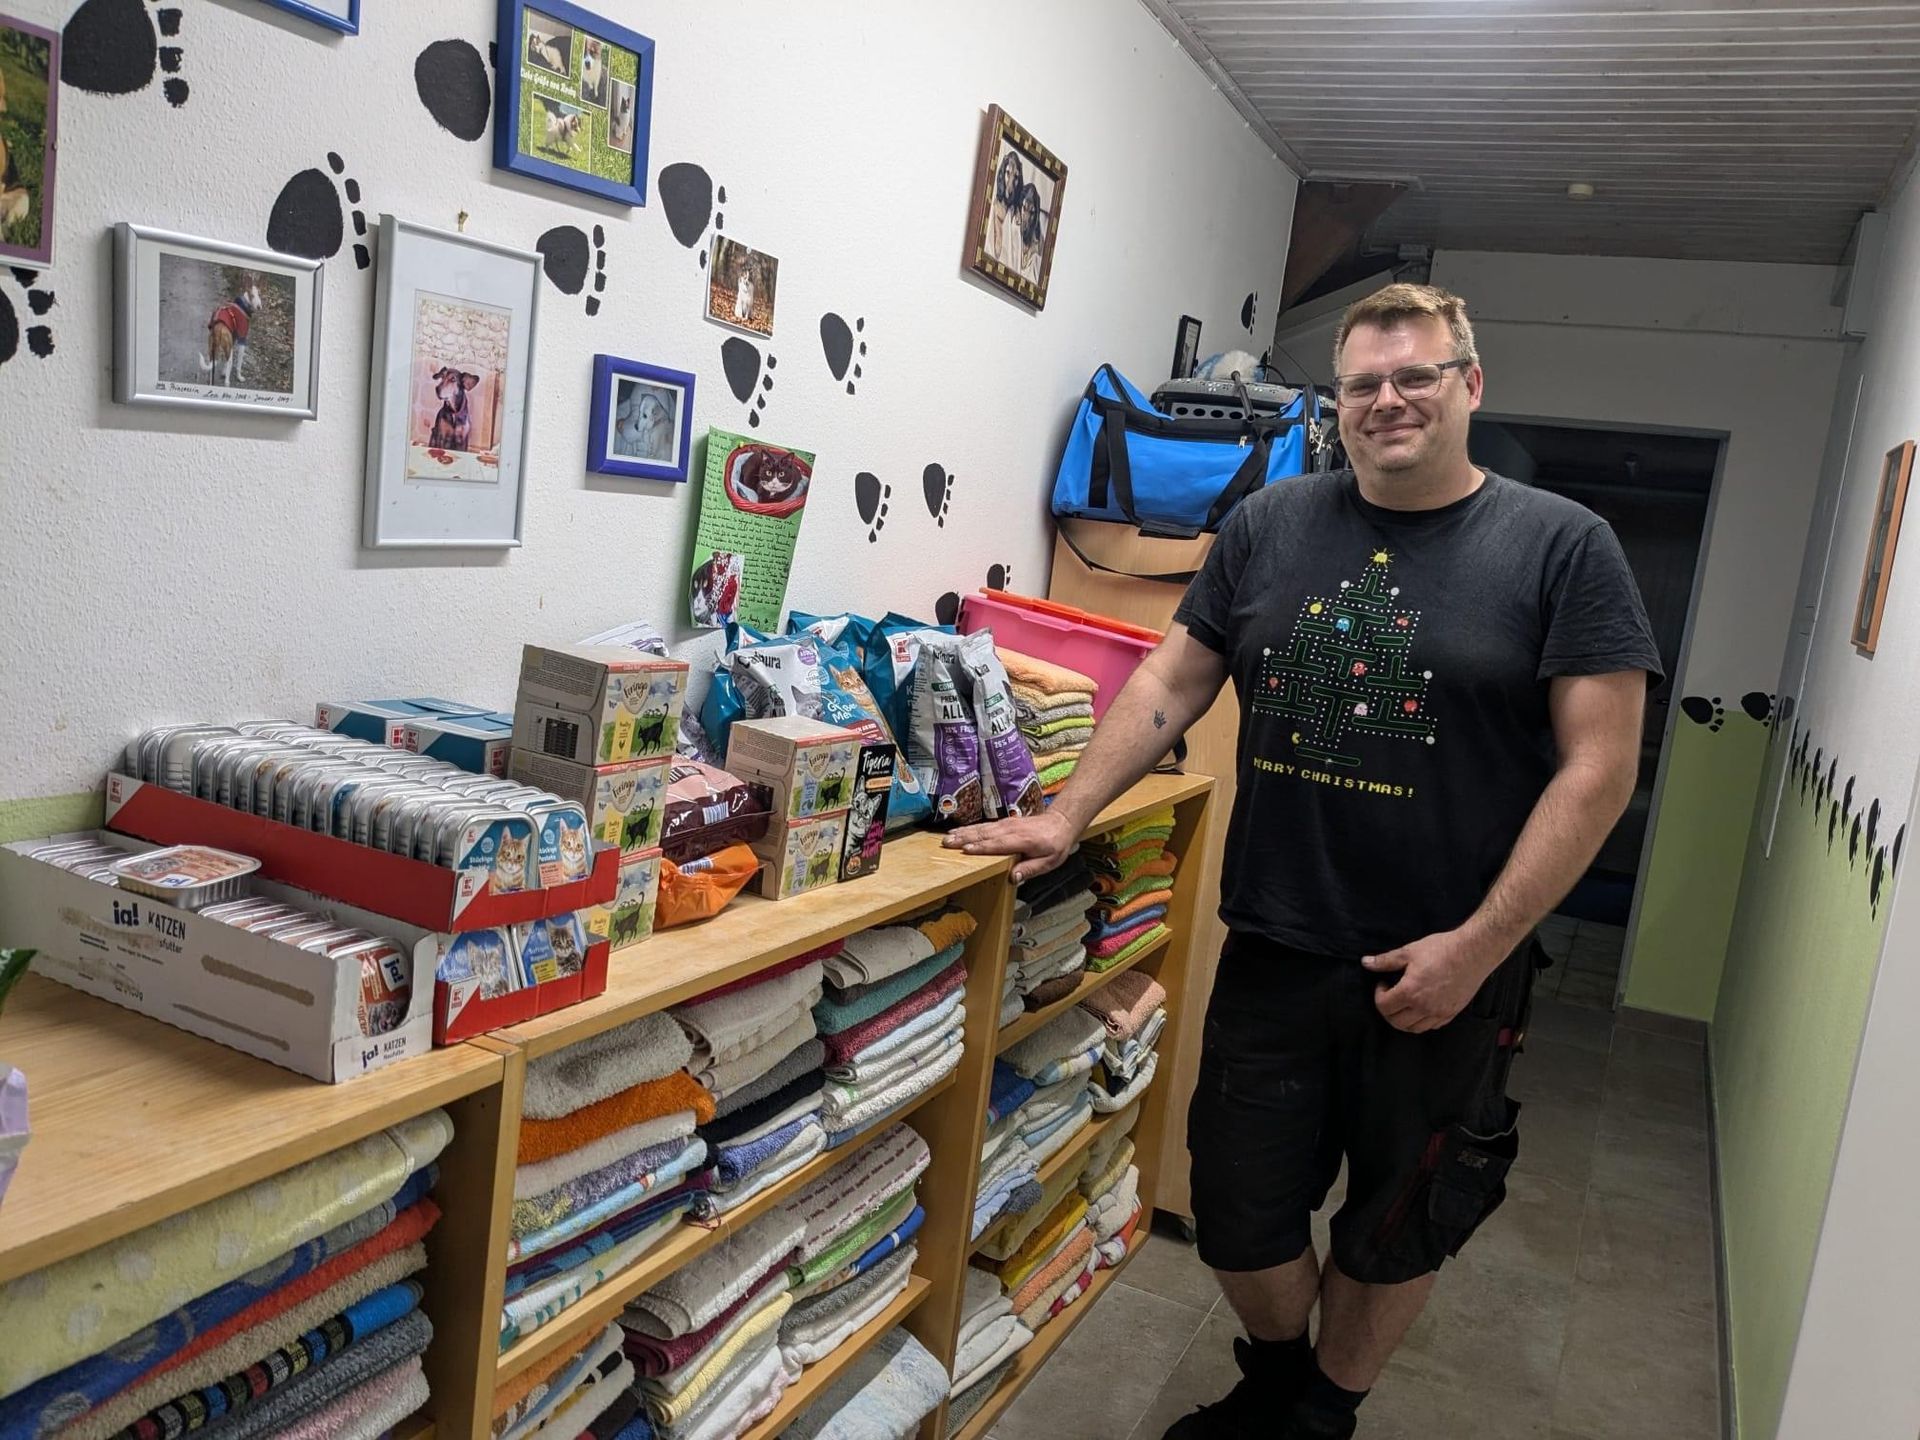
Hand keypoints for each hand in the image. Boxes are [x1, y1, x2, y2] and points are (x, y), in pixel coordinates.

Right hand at [942, 810, 1076, 884]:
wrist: (1061, 822)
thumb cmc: (1055, 844)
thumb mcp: (1049, 862)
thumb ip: (1030, 869)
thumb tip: (1012, 878)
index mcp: (1023, 841)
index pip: (998, 845)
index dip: (981, 848)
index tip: (965, 850)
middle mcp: (1011, 830)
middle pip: (984, 834)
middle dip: (964, 838)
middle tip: (946, 843)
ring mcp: (1007, 824)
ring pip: (982, 828)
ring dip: (963, 832)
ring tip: (947, 837)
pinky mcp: (1004, 823)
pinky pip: (984, 826)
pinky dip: (970, 828)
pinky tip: (960, 831)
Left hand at [1361, 928, 1503, 1033]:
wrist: (1473, 952)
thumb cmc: (1441, 949)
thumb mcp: (1409, 952)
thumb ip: (1386, 961)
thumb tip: (1365, 962)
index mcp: (1410, 992)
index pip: (1384, 1006)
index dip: (1378, 995)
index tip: (1384, 983)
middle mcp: (1424, 1007)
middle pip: (1396, 1022)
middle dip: (1388, 1010)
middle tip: (1390, 995)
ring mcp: (1439, 1013)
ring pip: (1414, 1029)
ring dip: (1403, 1019)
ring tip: (1404, 1002)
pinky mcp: (1451, 1013)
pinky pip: (1431, 1026)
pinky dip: (1421, 1021)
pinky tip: (1421, 1006)